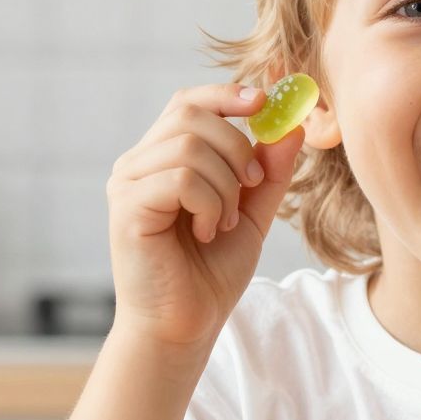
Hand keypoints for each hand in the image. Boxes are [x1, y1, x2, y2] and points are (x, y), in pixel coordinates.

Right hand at [107, 83, 304, 354]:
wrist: (185, 325)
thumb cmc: (210, 272)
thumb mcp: (252, 215)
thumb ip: (269, 172)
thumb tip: (293, 125)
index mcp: (163, 158)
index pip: (188, 102)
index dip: (226, 94)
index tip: (264, 100)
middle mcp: (138, 163)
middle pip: (190, 113)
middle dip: (236, 145)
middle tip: (251, 185)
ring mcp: (128, 183)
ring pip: (189, 146)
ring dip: (224, 185)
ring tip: (223, 223)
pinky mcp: (127, 207)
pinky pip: (181, 178)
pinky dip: (209, 204)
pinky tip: (206, 233)